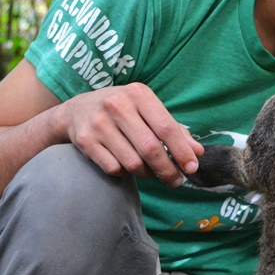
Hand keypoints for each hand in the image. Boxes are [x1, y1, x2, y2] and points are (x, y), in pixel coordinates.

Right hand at [59, 83, 203, 186]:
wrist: (77, 109)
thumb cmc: (123, 110)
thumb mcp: (148, 110)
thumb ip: (173, 129)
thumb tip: (197, 152)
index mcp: (138, 94)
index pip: (166, 127)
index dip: (182, 151)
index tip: (192, 167)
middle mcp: (117, 105)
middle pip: (150, 148)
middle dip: (167, 170)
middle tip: (176, 181)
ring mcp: (99, 123)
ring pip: (133, 162)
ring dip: (147, 173)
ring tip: (151, 172)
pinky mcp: (85, 141)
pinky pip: (114, 168)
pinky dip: (126, 173)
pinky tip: (127, 166)